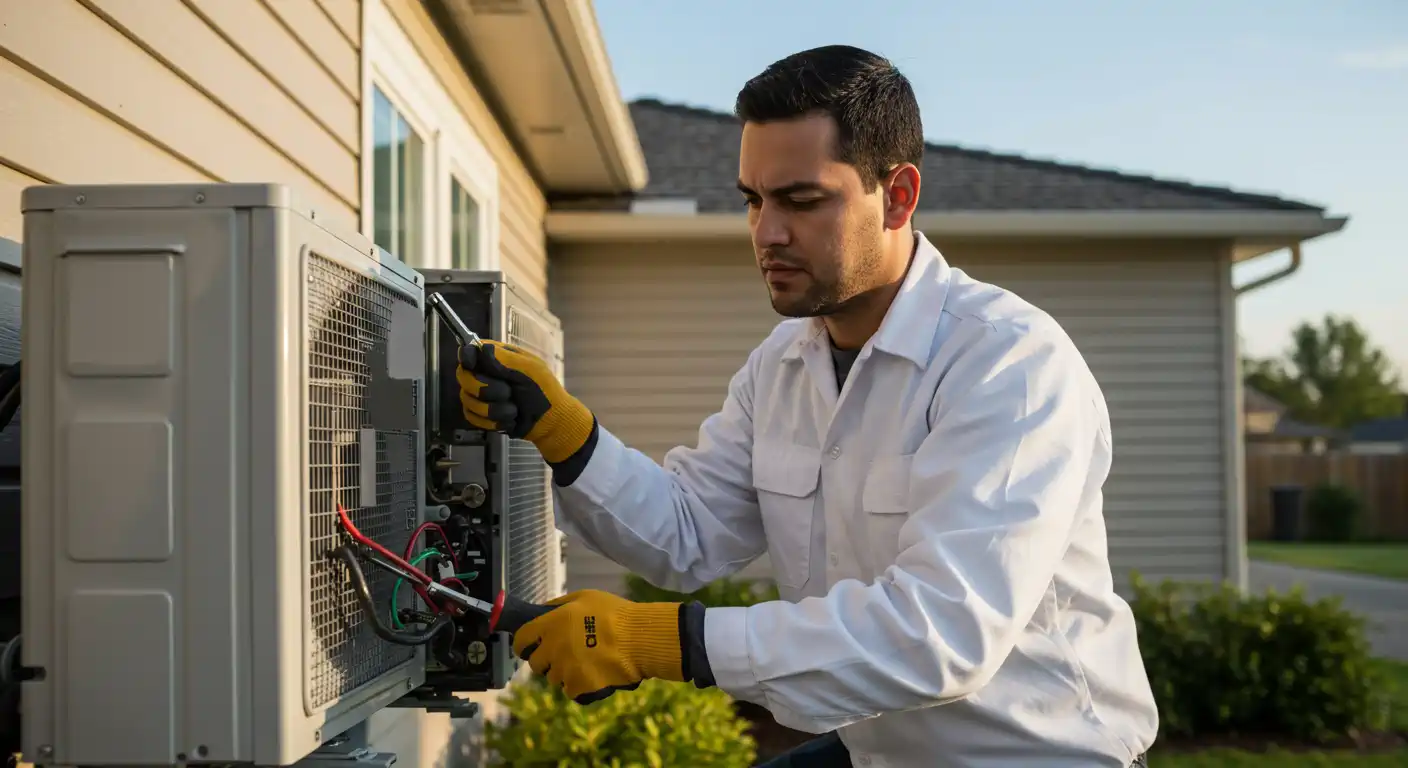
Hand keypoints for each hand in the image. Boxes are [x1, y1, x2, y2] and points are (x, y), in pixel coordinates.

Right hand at [455, 341, 594, 463]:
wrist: (551, 423)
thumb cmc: (544, 391)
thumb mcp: (529, 370)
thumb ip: (504, 358)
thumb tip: (481, 347)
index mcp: (499, 358)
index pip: (470, 351)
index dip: (467, 357)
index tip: (471, 365)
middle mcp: (487, 374)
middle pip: (463, 376)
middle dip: (484, 388)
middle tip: (507, 393)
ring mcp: (483, 395)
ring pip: (467, 399)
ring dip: (492, 409)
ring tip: (513, 410)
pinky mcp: (482, 415)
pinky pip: (472, 417)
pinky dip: (491, 422)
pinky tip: (508, 420)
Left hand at [513, 589, 683, 703]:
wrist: (639, 639)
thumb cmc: (615, 614)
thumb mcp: (585, 597)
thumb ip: (559, 605)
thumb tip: (541, 612)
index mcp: (551, 624)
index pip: (521, 639)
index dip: (524, 644)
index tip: (531, 646)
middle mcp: (552, 648)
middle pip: (536, 663)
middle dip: (547, 659)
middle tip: (566, 653)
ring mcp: (564, 670)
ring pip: (554, 678)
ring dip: (565, 673)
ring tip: (587, 663)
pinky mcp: (578, 688)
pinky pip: (570, 690)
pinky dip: (580, 686)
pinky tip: (594, 674)